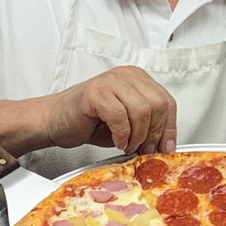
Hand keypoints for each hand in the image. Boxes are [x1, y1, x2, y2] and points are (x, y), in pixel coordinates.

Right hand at [45, 66, 177, 154]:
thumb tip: (166, 146)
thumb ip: (148, 128)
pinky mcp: (95, 92)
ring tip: (127, 145)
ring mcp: (110, 81)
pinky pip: (119, 115)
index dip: (169, 127)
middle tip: (143, 149)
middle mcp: (127, 75)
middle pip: (157, 105)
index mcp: (139, 79)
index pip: (167, 101)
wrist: (56, 120)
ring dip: (137, 135)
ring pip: (141, 110)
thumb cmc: (90, 121)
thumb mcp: (128, 125)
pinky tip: (117, 141)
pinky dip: (122, 134)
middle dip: (154, 134)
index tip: (166, 147)